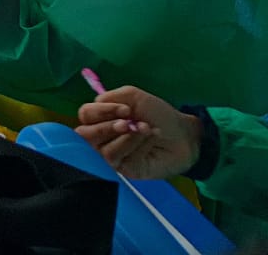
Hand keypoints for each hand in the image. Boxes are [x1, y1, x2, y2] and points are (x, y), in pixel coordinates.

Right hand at [76, 87, 201, 180]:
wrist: (183, 134)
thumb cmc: (157, 115)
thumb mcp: (132, 97)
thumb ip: (109, 97)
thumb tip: (96, 107)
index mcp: (102, 118)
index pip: (86, 115)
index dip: (102, 111)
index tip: (125, 109)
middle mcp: (102, 137)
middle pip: (85, 136)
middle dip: (107, 127)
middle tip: (129, 122)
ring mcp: (112, 155)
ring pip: (105, 151)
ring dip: (128, 138)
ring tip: (146, 129)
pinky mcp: (125, 170)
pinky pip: (122, 161)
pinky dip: (138, 146)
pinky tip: (151, 139)